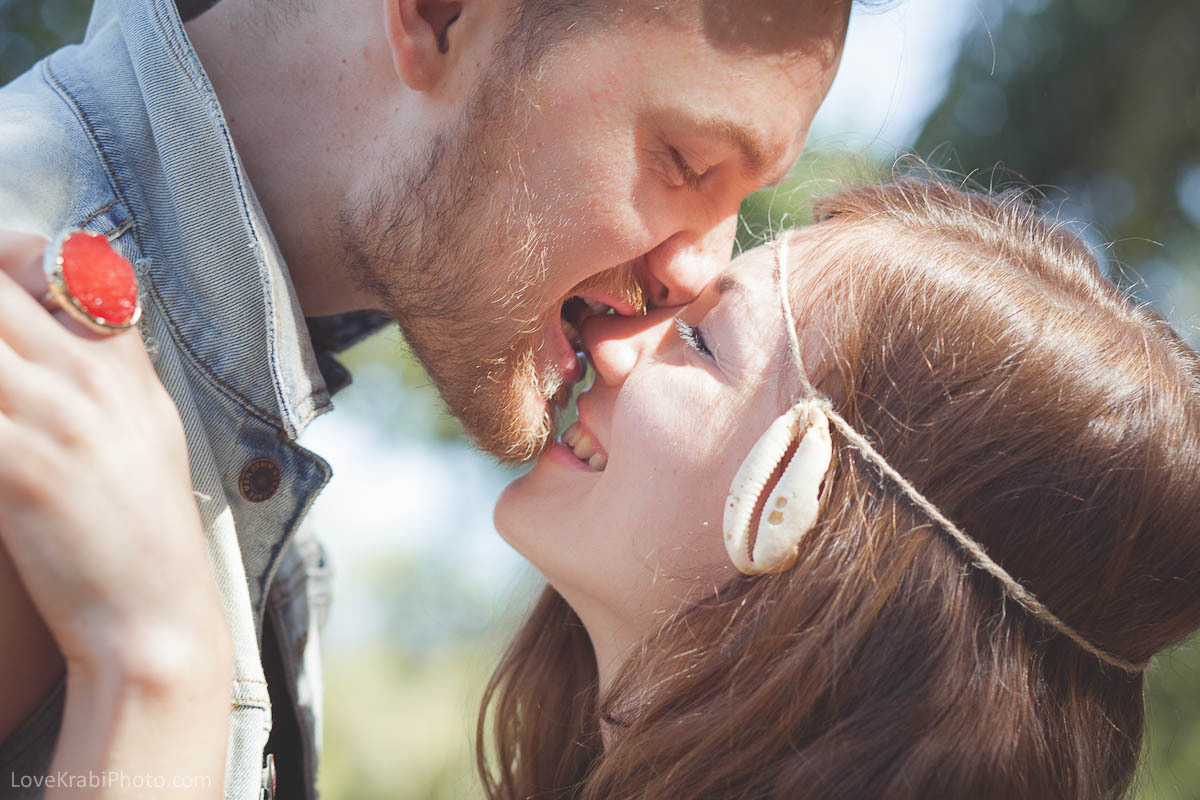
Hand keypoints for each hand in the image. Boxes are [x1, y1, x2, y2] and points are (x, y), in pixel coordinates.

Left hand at [0, 232, 227, 678]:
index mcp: (122, 366)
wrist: (153, 617)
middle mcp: (91, 380)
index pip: (58, 264)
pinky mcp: (23, 471)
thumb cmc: (141, 533)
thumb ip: (108, 369)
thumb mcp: (147, 432)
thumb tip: (68, 324)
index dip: (5, 257)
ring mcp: (58, 422)